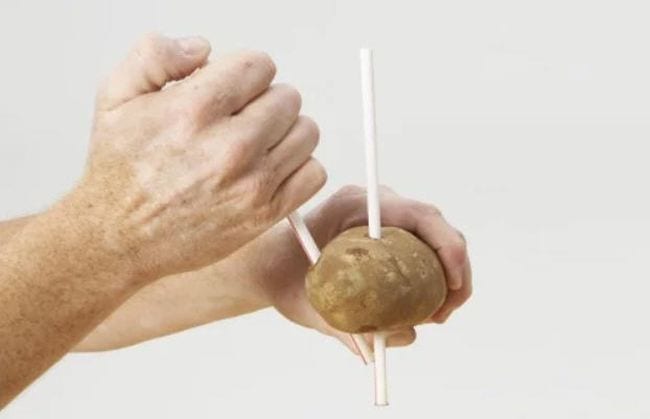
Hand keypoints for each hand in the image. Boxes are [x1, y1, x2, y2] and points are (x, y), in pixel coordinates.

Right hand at [68, 34, 325, 282]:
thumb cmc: (120, 169)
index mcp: (195, 110)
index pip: (260, 66)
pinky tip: (269, 168)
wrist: (120, 237)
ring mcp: (251, 183)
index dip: (245, 73)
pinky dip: (298, 167)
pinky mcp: (265, 213)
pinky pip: (314, 174)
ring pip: (306, 132)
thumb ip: (156, 54)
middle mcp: (229, 146)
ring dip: (286, 132)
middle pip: (288, 98)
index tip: (232, 91)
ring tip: (257, 143)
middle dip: (265, 101)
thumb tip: (205, 50)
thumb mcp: (115, 95)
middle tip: (241, 119)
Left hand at [263, 185, 471, 353]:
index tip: (454, 285)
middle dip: (454, 270)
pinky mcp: (384, 238)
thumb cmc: (280, 278)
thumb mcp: (307, 305)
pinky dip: (429, 281)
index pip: (420, 214)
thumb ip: (349, 327)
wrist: (267, 267)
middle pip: (435, 228)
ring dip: (445, 279)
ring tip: (434, 316)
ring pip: (432, 243)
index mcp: (355, 205)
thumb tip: (402, 337)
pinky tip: (421, 311)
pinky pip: (419, 254)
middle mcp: (374, 207)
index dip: (448, 246)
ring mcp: (381, 220)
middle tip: (445, 313)